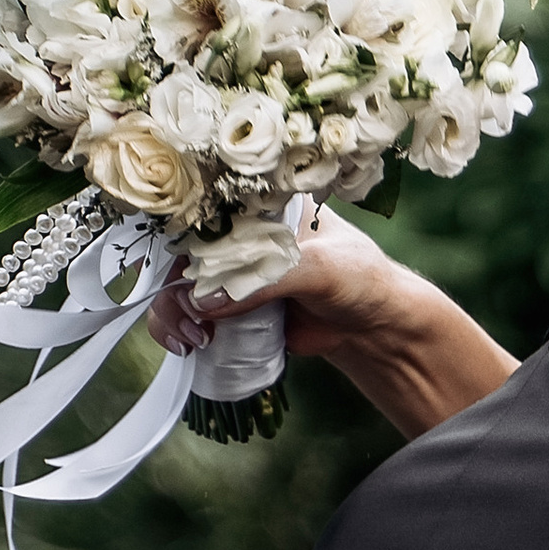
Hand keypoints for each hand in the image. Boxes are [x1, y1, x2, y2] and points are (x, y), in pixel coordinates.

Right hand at [147, 199, 515, 439]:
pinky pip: (192, 314)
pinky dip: (182, 328)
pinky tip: (191, 346)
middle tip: (188, 319)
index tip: (174, 265)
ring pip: (178, 285)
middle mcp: (236, 232)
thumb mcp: (319, 268)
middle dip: (172, 286)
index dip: (176, 232)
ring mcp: (230, 270)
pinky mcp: (231, 305)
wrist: (376, 326)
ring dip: (172, 313)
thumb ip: (266, 278)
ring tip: (194, 340)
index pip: (200, 205)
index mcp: (258, 203)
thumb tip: (204, 301)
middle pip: (180, 250)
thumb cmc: (359, 280)